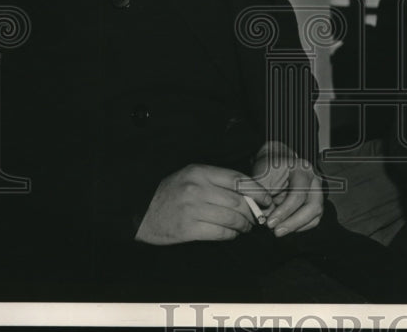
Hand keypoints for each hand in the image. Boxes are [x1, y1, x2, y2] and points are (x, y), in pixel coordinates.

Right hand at [134, 163, 271, 244]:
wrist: (140, 212)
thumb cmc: (169, 193)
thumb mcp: (190, 176)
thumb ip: (216, 181)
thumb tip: (248, 192)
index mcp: (199, 172)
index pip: (238, 179)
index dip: (257, 190)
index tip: (266, 199)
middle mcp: (197, 188)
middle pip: (238, 201)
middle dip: (253, 211)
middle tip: (257, 217)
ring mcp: (192, 209)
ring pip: (232, 218)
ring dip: (244, 225)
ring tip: (246, 227)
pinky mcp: (188, 229)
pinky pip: (220, 233)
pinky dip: (232, 235)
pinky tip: (233, 234)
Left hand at [251, 141, 323, 237]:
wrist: (274, 166)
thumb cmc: (268, 169)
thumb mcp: (261, 177)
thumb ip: (260, 196)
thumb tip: (261, 217)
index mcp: (302, 169)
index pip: (298, 194)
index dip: (284, 211)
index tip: (269, 222)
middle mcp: (314, 180)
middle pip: (313, 207)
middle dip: (293, 222)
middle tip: (276, 231)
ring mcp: (317, 192)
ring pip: (314, 216)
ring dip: (296, 226)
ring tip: (277, 230)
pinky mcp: (315, 204)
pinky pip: (312, 221)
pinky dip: (298, 227)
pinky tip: (284, 227)